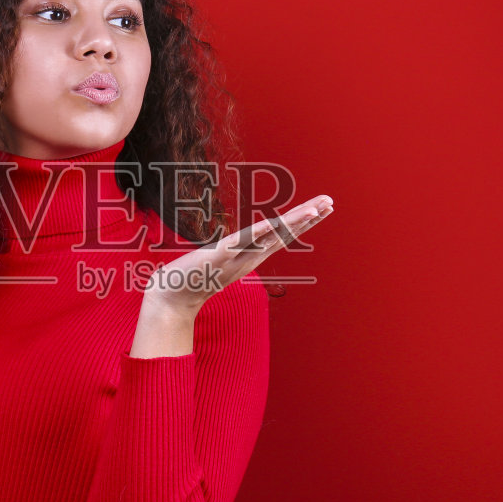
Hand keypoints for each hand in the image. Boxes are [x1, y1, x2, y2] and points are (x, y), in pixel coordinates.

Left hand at [144, 193, 334, 315]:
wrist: (171, 299)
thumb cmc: (194, 278)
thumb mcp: (222, 260)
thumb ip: (237, 250)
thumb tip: (249, 238)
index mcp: (252, 256)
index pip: (284, 235)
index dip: (305, 221)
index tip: (325, 206)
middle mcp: (249, 258)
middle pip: (284, 234)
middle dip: (308, 217)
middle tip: (332, 202)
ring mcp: (234, 259)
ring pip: (268, 238)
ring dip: (292, 223)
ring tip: (314, 210)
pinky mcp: (214, 259)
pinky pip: (237, 244)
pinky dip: (255, 234)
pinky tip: (270, 223)